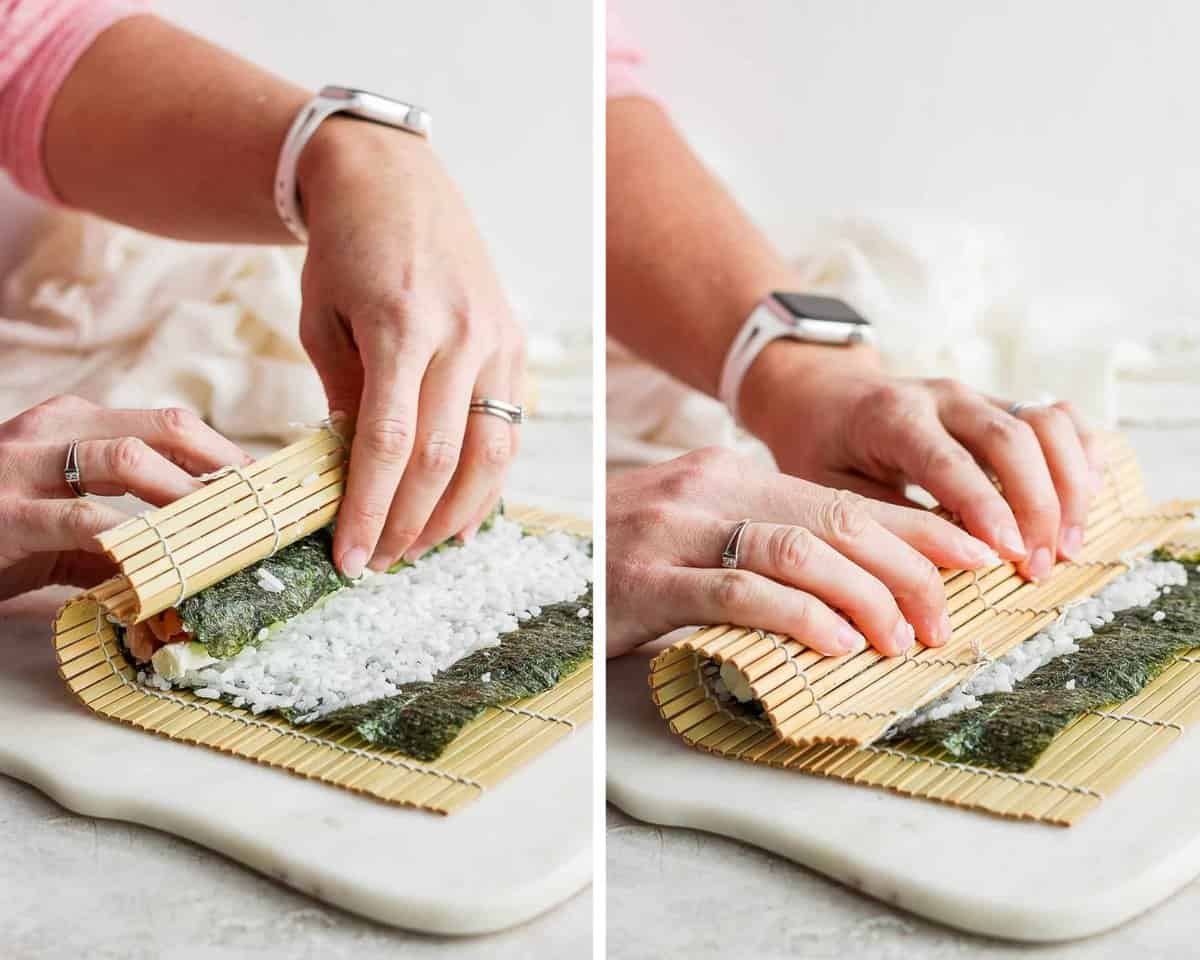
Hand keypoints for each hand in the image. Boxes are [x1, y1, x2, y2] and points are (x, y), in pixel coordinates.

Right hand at [0, 395, 250, 601]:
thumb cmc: (0, 531)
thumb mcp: (65, 520)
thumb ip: (125, 536)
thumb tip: (190, 561)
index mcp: (77, 424)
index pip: (170, 426)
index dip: (225, 455)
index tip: (263, 489)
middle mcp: (55, 430)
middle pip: (163, 431)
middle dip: (220, 468)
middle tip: (256, 507)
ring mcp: (27, 465)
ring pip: (127, 460)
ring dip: (185, 496)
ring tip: (224, 527)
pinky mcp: (8, 513)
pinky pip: (81, 519)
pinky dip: (128, 537)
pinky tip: (157, 559)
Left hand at [295, 120, 525, 577]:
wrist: (393, 179)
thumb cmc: (343, 249)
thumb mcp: (322, 319)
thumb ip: (344, 397)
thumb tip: (357, 473)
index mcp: (400, 325)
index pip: (387, 443)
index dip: (368, 510)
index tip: (349, 558)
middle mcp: (461, 334)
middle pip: (442, 458)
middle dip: (408, 523)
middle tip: (380, 563)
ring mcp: (497, 338)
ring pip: (490, 452)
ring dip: (455, 513)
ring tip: (420, 549)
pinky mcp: (515, 342)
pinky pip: (508, 426)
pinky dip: (489, 479)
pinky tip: (465, 516)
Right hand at [606, 446, 999, 657]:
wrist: (543, 566)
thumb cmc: (632, 559)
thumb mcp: (699, 534)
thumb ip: (768, 543)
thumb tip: (867, 582)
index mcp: (728, 475)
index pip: (842, 500)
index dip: (917, 532)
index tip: (975, 561)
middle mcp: (707, 490)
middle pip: (835, 521)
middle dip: (909, 570)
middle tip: (947, 619)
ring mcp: (673, 532)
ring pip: (798, 553)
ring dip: (866, 599)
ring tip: (903, 641)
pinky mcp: (646, 581)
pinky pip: (740, 593)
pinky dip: (801, 619)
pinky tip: (837, 645)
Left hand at [739, 344, 1103, 582]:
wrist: (823, 397)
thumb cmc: (822, 450)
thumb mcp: (827, 489)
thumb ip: (879, 523)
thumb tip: (928, 574)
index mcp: (891, 416)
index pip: (948, 461)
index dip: (984, 507)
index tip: (1009, 554)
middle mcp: (942, 397)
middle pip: (1011, 439)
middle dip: (1036, 505)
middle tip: (1039, 565)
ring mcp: (978, 396)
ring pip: (1046, 423)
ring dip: (1068, 484)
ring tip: (1067, 544)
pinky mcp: (1000, 403)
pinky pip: (1057, 418)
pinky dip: (1080, 454)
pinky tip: (1085, 498)